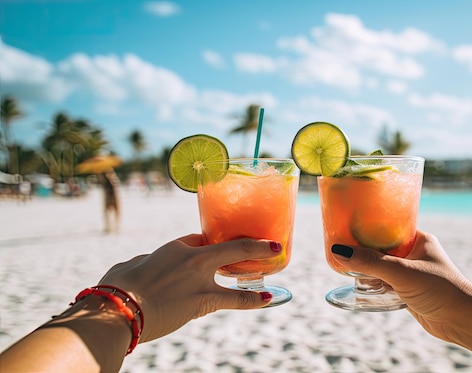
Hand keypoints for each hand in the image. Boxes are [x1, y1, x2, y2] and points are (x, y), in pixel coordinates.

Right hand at [98, 234, 281, 342]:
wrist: (116, 309)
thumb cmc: (115, 289)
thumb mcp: (130, 267)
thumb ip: (144, 263)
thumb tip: (145, 265)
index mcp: (172, 247)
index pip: (198, 239)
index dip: (208, 243)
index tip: (214, 247)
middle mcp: (190, 257)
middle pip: (230, 244)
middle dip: (252, 242)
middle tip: (270, 243)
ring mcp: (199, 278)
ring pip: (237, 266)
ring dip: (259, 261)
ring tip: (276, 256)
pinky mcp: (203, 301)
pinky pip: (235, 299)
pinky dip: (253, 298)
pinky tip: (268, 297)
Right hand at [331, 231, 471, 341]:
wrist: (463, 321)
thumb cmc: (440, 289)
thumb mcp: (401, 272)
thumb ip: (371, 262)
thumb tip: (339, 251)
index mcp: (418, 239)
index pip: (388, 226)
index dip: (368, 225)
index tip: (347, 224)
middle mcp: (414, 253)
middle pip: (381, 246)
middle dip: (363, 248)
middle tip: (339, 244)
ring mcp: (411, 272)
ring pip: (381, 266)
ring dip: (367, 267)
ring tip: (343, 263)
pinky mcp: (408, 291)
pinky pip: (384, 282)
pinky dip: (372, 283)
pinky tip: (358, 282)